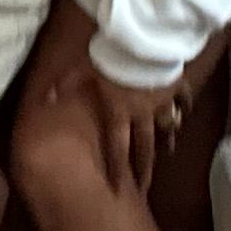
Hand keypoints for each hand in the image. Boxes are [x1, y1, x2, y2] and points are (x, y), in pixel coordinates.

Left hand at [32, 54, 180, 197]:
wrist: (143, 42)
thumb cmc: (111, 57)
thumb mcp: (83, 69)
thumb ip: (64, 85)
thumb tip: (43, 100)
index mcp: (119, 113)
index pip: (117, 147)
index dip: (116, 168)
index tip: (119, 188)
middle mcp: (143, 114)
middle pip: (145, 146)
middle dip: (145, 167)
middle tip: (147, 185)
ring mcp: (162, 101)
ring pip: (167, 126)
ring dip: (168, 139)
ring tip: (170, 151)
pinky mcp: (176, 86)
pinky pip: (183, 99)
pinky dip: (186, 106)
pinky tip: (187, 112)